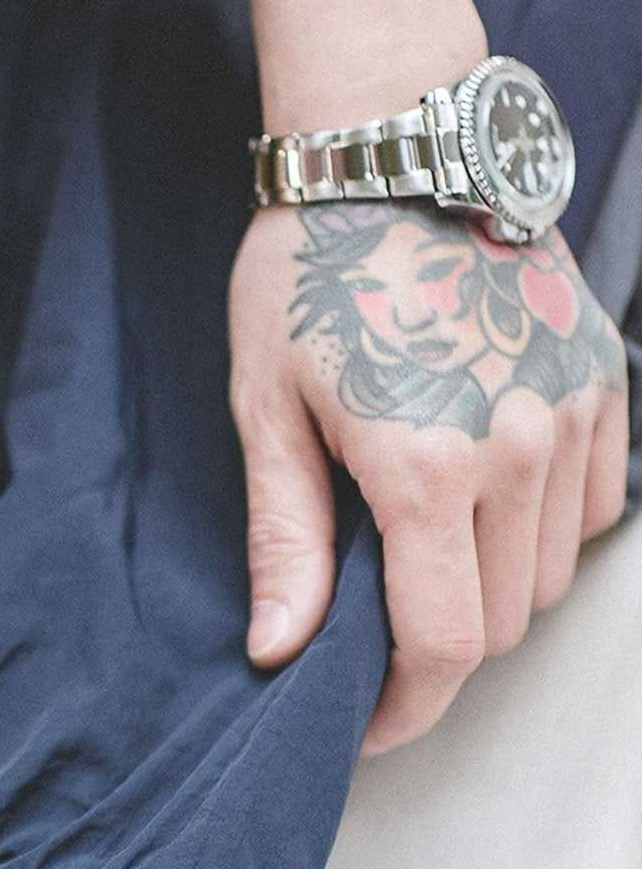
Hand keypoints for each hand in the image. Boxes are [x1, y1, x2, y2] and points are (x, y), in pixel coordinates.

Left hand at [229, 202, 628, 752]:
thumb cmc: (308, 276)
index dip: (407, 708)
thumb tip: (282, 653)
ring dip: (491, 589)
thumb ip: (285, 541)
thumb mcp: (266, 411)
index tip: (367, 720)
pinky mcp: (603, 377)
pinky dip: (543, 530)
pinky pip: (593, 506)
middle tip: (374, 625)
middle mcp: (516, 448)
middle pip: (500, 622)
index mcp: (423, 467)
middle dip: (436, 648)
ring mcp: (572, 411)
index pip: (444, 646)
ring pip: (551, 574)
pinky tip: (483, 498)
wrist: (394, 148)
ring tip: (422, 550)